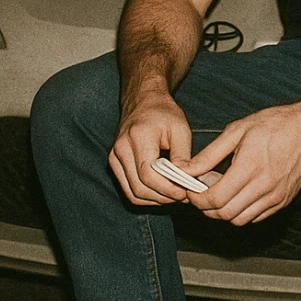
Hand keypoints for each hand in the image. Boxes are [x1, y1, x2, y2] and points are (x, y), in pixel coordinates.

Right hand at [109, 90, 193, 205]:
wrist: (142, 100)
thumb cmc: (163, 112)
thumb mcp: (180, 129)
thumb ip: (183, 156)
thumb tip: (185, 180)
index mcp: (138, 137)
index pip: (149, 175)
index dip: (168, 189)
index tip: (185, 192)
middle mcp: (121, 148)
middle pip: (139, 188)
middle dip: (164, 197)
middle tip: (184, 196)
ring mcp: (114, 157)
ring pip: (133, 193)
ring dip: (155, 200)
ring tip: (175, 195)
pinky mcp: (114, 163)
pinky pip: (128, 189)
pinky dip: (146, 196)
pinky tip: (162, 193)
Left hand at [182, 103, 300, 225]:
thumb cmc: (275, 124)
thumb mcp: (238, 130)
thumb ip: (210, 154)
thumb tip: (188, 169)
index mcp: (250, 167)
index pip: (215, 199)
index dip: (197, 199)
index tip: (191, 191)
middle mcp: (263, 187)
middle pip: (225, 214)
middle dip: (207, 208)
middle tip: (202, 194)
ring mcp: (275, 197)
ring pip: (240, 220)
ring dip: (224, 212)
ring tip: (220, 194)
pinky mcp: (283, 201)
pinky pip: (256, 217)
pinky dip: (242, 212)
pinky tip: (239, 195)